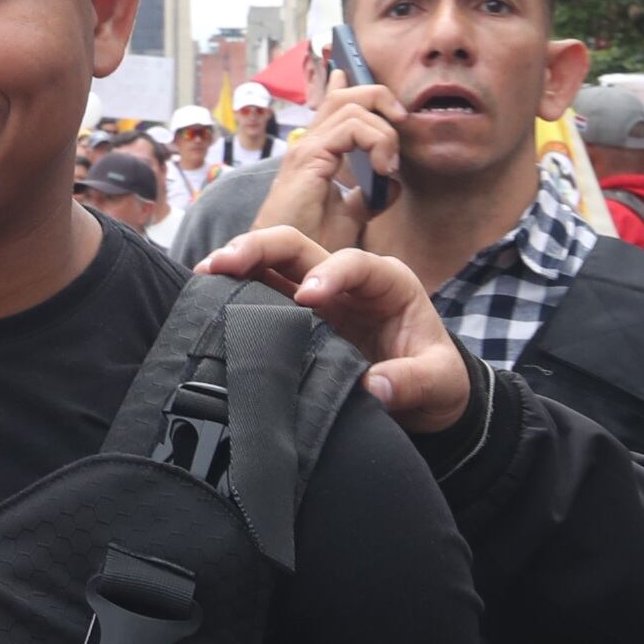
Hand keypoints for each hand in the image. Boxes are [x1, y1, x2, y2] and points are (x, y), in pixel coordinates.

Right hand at [198, 228, 470, 434]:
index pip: (355, 264)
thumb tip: (374, 386)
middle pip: (297, 246)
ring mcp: (313, 296)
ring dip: (236, 263)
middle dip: (260, 248)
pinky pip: (257, 294)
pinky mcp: (291, 317)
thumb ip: (413, 382)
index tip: (308, 299)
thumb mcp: (439, 384)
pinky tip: (204, 297)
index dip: (331, 274)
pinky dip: (231, 291)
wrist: (421, 397)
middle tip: (225, 263)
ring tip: (204, 274)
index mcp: (387, 283)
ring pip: (270, 264)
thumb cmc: (435, 380)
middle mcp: (345, 279)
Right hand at [251, 76, 403, 249]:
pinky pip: (351, 127)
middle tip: (402, 122)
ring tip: (389, 161)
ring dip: (383, 128)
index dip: (356, 87)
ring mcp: (306, 149)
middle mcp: (308, 145)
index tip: (386, 101)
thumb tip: (391, 183)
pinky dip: (377, 141)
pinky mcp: (308, 158)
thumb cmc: (311, 244)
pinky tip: (382, 168)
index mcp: (316, 153)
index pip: (334, 105)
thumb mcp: (350, 216)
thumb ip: (367, 197)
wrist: (292, 267)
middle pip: (345, 94)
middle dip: (381, 98)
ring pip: (350, 104)